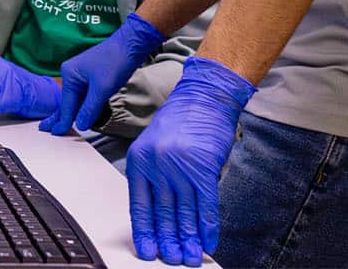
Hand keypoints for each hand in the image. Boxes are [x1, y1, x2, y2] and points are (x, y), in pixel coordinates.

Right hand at [40, 12, 165, 134]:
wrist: (130, 46)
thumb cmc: (115, 62)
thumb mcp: (102, 89)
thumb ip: (90, 108)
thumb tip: (80, 125)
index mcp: (70, 74)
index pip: (66, 104)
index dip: (63, 120)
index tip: (56, 133)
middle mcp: (72, 74)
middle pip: (67, 101)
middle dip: (58, 115)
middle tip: (46, 128)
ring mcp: (80, 74)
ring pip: (76, 99)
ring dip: (71, 112)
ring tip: (58, 124)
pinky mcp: (90, 76)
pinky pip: (83, 95)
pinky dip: (81, 106)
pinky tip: (77, 114)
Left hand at [126, 56, 254, 265]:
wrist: (204, 96)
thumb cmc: (181, 119)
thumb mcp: (156, 145)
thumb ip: (155, 175)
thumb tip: (161, 212)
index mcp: (140, 160)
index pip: (139, 205)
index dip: (145, 231)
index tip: (147, 251)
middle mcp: (157, 166)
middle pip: (162, 213)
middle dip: (168, 240)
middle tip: (172, 259)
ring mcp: (180, 168)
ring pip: (184, 213)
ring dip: (189, 239)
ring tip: (191, 258)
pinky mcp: (203, 169)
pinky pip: (205, 206)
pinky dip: (208, 227)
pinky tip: (208, 241)